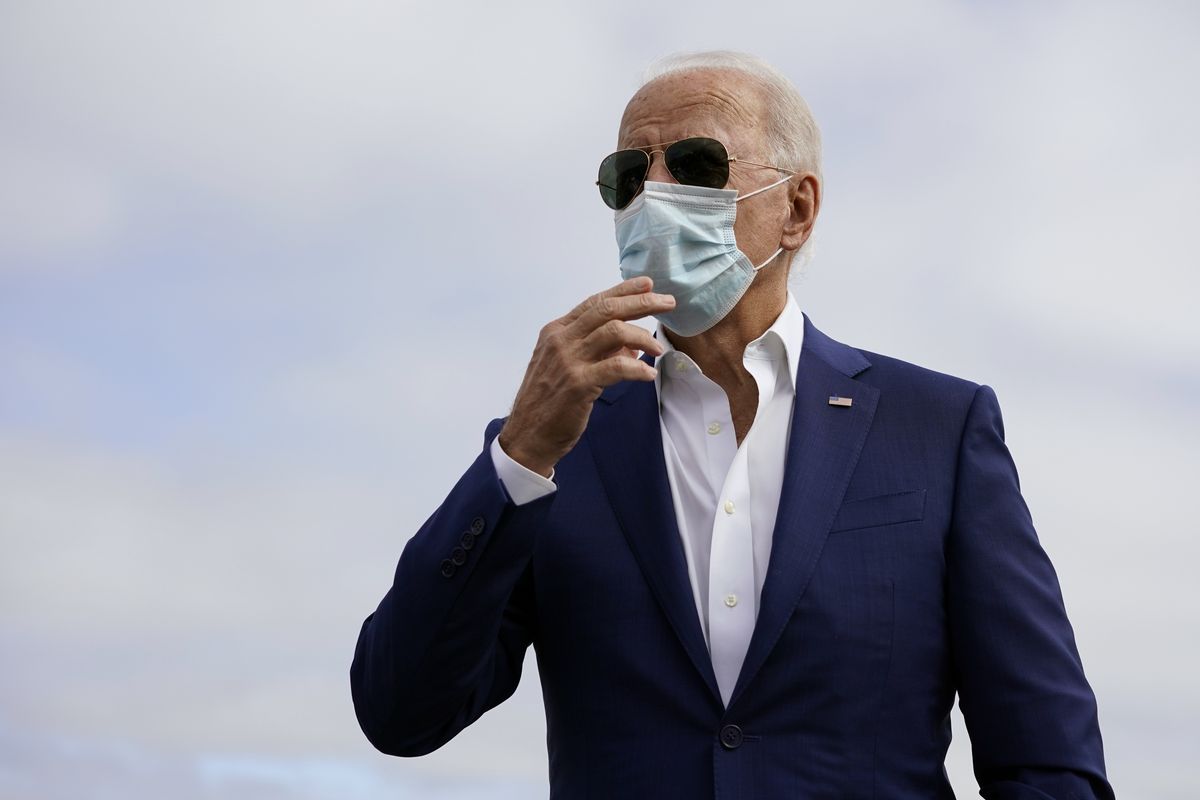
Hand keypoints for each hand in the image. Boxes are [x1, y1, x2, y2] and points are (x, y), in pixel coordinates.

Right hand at [498, 277, 675, 476]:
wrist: (526, 436)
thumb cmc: (548, 403)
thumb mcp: (565, 366)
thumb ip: (595, 351)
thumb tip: (631, 345)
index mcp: (556, 331)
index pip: (594, 302)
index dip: (623, 290)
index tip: (647, 284)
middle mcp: (561, 340)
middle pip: (607, 310)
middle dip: (642, 302)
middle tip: (668, 302)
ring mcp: (568, 361)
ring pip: (614, 332)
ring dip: (643, 337)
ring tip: (658, 348)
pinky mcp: (578, 384)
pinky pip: (616, 367)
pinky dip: (637, 368)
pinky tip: (648, 374)